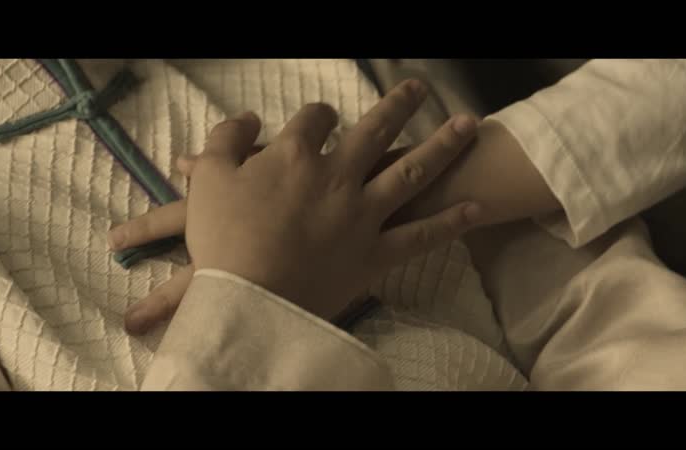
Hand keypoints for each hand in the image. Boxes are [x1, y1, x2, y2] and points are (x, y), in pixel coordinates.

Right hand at [185, 79, 480, 320]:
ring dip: (441, 146)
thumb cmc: (222, 240)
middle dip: (398, 106)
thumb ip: (225, 141)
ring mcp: (362, 215)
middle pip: (374, 131)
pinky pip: (419, 236)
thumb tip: (249, 119)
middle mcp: (338, 176)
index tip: (323, 116)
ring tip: (467, 124)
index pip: (314, 120)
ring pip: (410, 173)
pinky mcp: (376, 254)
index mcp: (296, 156)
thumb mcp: (208, 180)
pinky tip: (477, 208)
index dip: (319, 115)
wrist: (249, 300)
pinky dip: (450, 223)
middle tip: (417, 89)